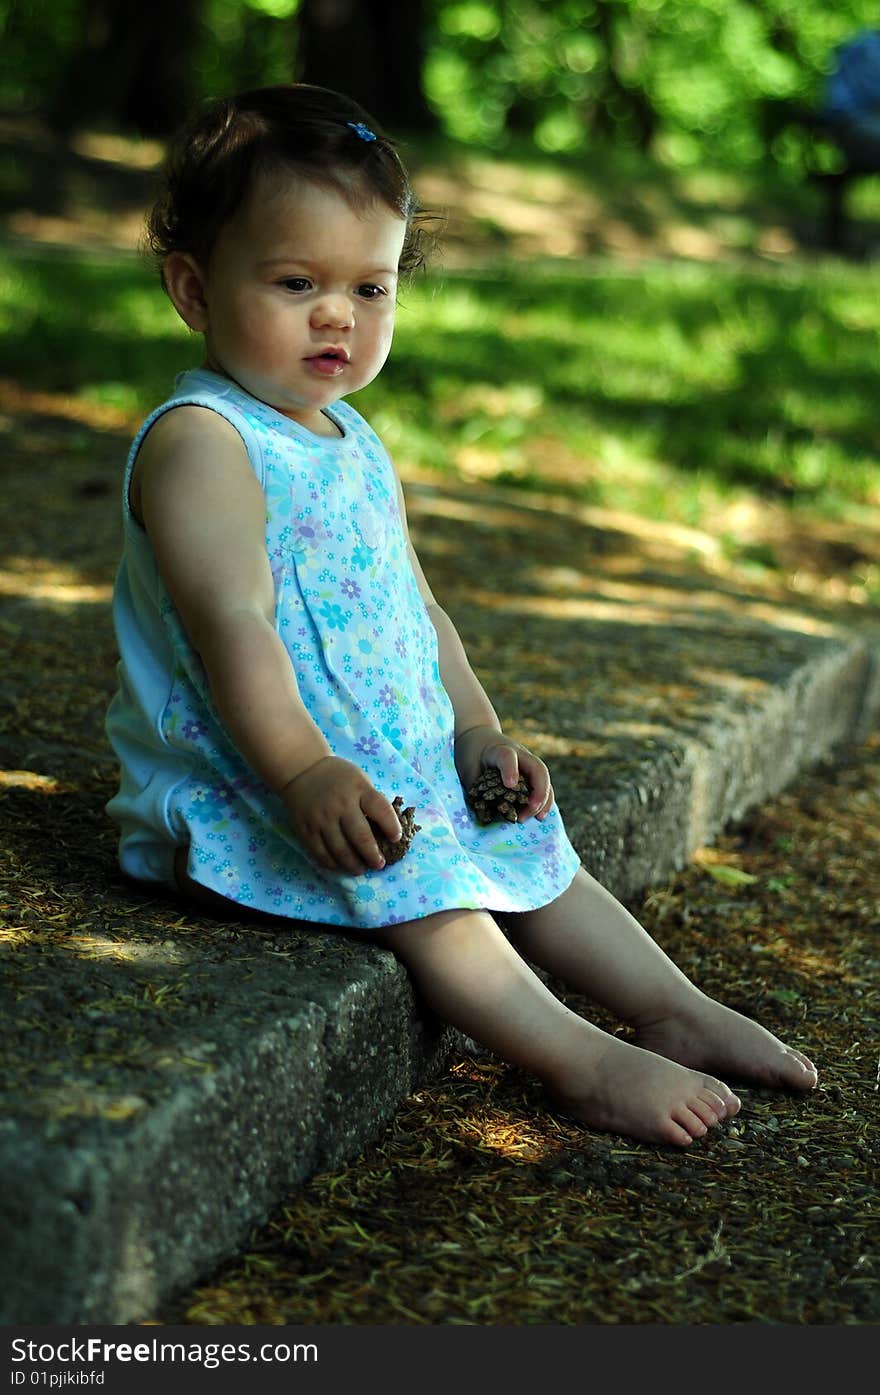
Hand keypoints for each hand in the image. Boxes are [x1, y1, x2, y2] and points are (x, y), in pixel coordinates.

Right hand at [279, 757, 401, 872]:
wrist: (301, 770)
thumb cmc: (337, 777)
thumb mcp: (359, 780)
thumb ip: (371, 801)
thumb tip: (385, 829)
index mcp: (359, 789)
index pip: (380, 810)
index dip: (392, 827)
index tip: (396, 839)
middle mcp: (340, 805)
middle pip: (361, 837)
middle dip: (373, 856)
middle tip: (379, 864)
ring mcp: (322, 819)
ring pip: (340, 851)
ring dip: (354, 865)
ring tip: (361, 869)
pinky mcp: (306, 829)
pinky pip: (321, 853)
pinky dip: (333, 864)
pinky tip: (340, 866)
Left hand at [454, 726, 553, 821]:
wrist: (479, 738)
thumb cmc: (471, 754)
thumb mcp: (467, 767)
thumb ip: (476, 787)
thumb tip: (485, 813)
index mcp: (498, 749)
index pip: (507, 756)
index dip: (510, 770)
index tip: (509, 785)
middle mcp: (518, 754)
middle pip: (537, 769)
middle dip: (538, 792)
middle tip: (528, 812)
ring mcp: (527, 762)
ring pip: (543, 779)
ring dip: (544, 799)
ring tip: (538, 818)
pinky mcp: (530, 772)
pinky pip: (542, 786)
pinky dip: (544, 800)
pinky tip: (540, 815)